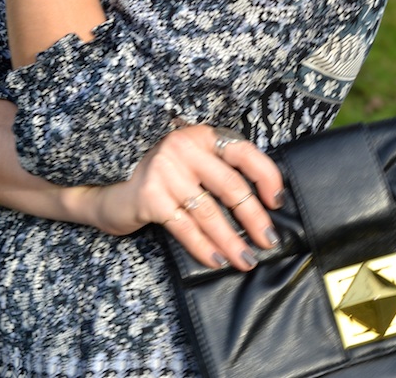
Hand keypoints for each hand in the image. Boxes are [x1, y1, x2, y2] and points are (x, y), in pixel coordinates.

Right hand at [79, 124, 284, 271]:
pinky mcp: (151, 197)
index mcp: (201, 136)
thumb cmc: (167, 181)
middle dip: (254, 217)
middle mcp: (184, 147)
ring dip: (231, 240)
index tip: (278, 202)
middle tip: (268, 240)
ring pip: (209, 212)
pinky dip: (204, 247)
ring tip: (246, 259)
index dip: (266, 176)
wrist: (118, 193)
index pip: (243, 152)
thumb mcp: (194, 164)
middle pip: (230, 186)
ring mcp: (166, 171)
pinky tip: (218, 260)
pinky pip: (186, 228)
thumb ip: (222, 170)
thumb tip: (266, 200)